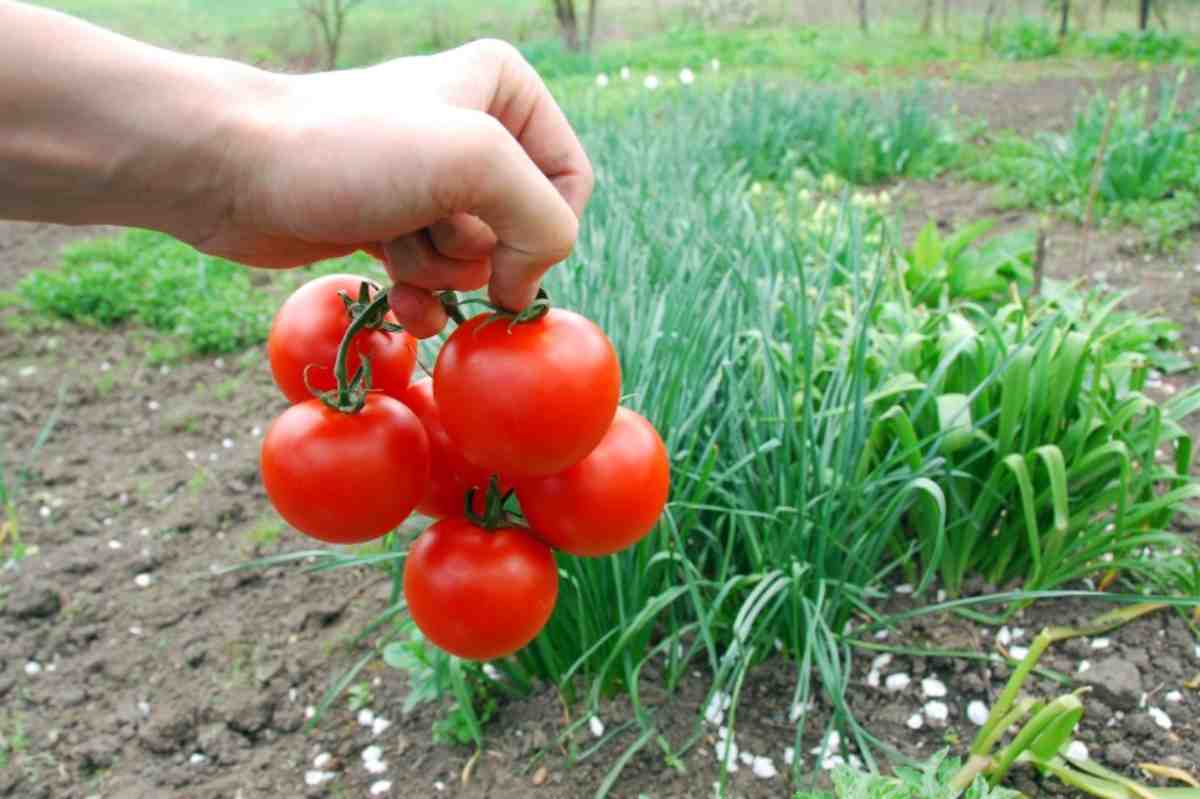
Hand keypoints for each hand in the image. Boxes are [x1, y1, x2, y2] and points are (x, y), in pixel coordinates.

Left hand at [213, 40, 592, 337]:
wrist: (233, 170)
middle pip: (520, 226)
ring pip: (476, 259)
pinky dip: (421, 296)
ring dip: (439, 272)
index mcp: (502, 88)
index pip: (569, 181)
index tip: (505, 256)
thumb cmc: (350, 151)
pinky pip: (434, 277)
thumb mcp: (475, 164)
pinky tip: (397, 301)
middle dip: (476, 249)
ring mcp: (428, 179)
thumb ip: (542, 219)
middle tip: (426, 228)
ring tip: (393, 245)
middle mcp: (471, 127)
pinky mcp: (390, 220)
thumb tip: (522, 289)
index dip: (543, 230)